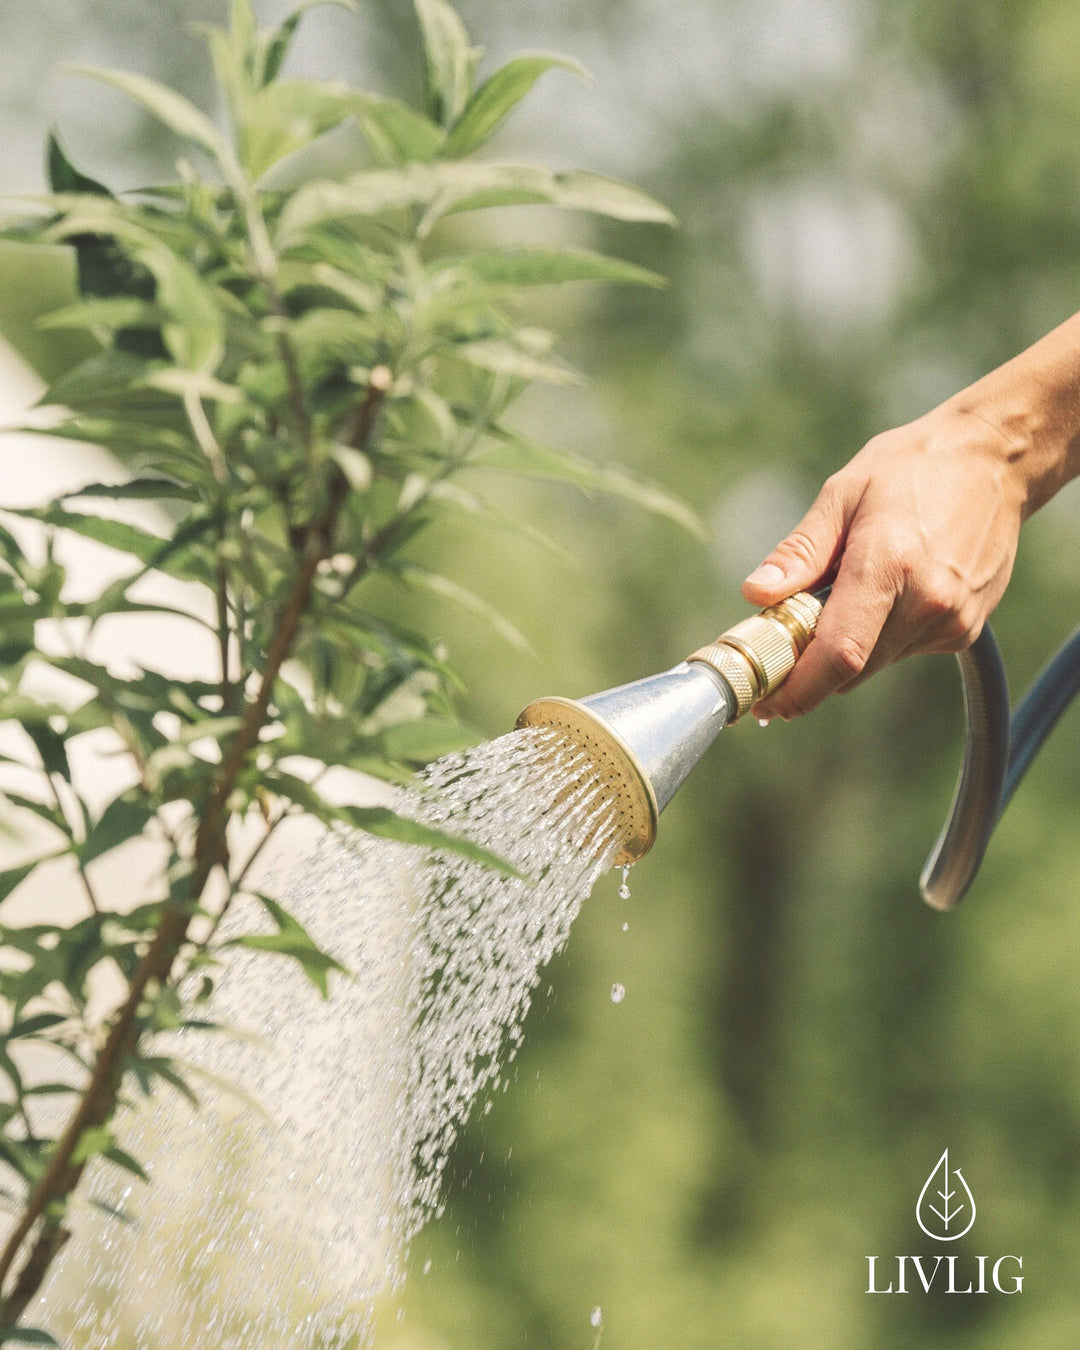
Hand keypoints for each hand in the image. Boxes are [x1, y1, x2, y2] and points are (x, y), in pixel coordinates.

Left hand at [741, 403, 1027, 718]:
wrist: (995, 460)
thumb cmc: (912, 467)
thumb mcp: (843, 492)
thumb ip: (800, 551)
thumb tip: (757, 594)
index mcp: (889, 564)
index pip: (839, 654)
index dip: (798, 689)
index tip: (765, 702)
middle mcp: (927, 602)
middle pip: (850, 670)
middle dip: (808, 670)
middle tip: (778, 647)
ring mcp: (952, 621)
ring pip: (874, 664)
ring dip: (845, 648)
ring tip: (841, 596)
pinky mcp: (966, 630)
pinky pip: (902, 651)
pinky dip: (878, 636)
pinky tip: (885, 592)